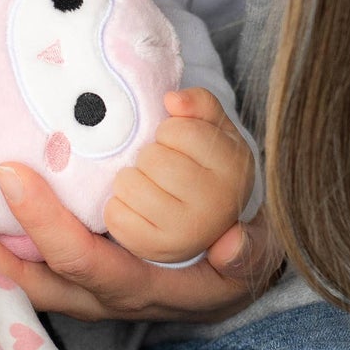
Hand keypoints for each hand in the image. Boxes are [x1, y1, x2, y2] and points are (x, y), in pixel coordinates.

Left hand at [0, 167, 283, 326]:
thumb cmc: (236, 254)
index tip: (13, 174)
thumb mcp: (253, 251)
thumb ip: (248, 250)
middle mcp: (103, 297)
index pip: (85, 263)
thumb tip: (232, 244)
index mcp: (143, 287)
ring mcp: (82, 291)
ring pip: (15, 278)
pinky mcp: (70, 277)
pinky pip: (19, 266)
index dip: (45, 225)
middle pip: (30, 279)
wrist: (230, 277)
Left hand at [105, 88, 255, 264]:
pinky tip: (137, 208)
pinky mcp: (156, 249)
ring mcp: (187, 232)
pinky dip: (117, 206)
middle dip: (149, 156)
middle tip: (161, 168)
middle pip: (152, 159)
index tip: (179, 143)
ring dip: (130, 179)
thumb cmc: (204, 165)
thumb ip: (200, 104)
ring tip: (149, 186)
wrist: (209, 222)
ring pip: (129, 184)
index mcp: (235, 168)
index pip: (179, 130)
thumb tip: (173, 99)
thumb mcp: (214, 128)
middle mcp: (216, 204)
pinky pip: (114, 214)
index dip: (169, 131)